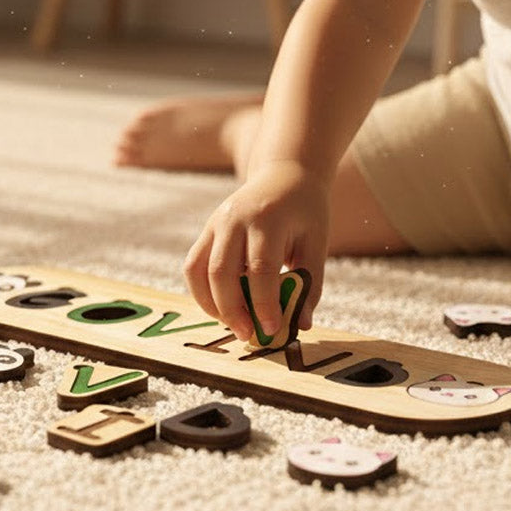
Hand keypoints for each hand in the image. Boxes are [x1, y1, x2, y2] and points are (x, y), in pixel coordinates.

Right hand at [184, 160, 329, 342]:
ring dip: (211, 304)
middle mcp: (235, 218)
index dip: (264, 304)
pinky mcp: (207, 230)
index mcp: (267, 218)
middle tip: (249, 335)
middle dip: (232, 310)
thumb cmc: (305, 211)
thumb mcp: (317, 242)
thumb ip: (309, 282)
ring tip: (234, 324)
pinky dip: (202, 292)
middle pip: (222, 272)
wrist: (284, 174)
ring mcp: (216, 222)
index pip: (261, 268)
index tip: (273, 330)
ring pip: (198, 270)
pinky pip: (193, 265)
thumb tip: (301, 324)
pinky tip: (223, 307)